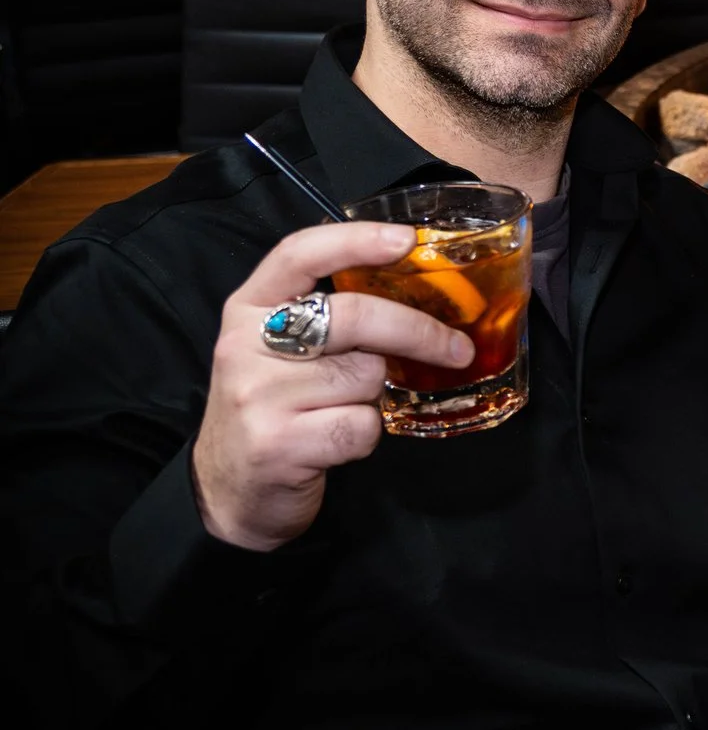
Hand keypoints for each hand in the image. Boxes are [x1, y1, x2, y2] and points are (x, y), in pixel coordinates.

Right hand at [193, 221, 475, 551]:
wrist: (229, 490)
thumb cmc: (273, 408)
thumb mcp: (282, 351)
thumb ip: (330, 318)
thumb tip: (420, 295)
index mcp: (248, 308)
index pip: (299, 253)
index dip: (356, 240)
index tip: (408, 240)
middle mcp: (246, 344)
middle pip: (354, 316)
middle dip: (418, 332)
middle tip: (457, 348)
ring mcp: (258, 395)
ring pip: (366, 376)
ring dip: (376, 396)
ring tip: (344, 409)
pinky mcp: (278, 443)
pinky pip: (360, 425)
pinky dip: (366, 435)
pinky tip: (336, 440)